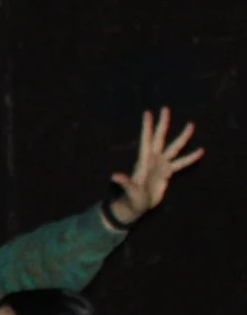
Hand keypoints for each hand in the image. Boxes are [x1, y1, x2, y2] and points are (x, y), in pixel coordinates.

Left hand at [108, 107, 201, 224]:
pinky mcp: (167, 172)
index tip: (147, 113)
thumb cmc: (132, 199)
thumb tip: (114, 176)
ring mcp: (161, 164)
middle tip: (165, 108)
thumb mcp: (130, 190)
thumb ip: (125, 182)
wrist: (138, 206)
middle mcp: (153, 159)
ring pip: (174, 147)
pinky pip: (182, 163)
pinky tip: (201, 151)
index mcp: (144, 160)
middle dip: (163, 123)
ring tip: (191, 125)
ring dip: (183, 137)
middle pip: (160, 137)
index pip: (147, 140)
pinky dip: (191, 157)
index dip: (147, 127)